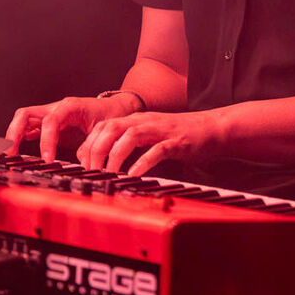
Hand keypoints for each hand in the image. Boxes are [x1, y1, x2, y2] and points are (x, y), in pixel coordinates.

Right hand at [5, 95, 133, 160]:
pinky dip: (20, 138)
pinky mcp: (48, 123)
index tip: (47, 159)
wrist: (115, 107)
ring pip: (23, 119)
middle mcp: (56, 108)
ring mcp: (50, 114)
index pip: (50, 121)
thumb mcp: (105, 129)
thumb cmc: (111, 116)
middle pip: (26, 114)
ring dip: (13, 136)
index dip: (46, 141)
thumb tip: (83, 164)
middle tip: (12, 154)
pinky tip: (16, 151)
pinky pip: (29, 127)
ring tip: (10, 155)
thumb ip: (93, 144)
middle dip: (15, 134)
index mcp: (69, 106)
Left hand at [77, 110, 221, 175]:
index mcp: (135, 120)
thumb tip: (105, 160)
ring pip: (129, 136)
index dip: (89, 144)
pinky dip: (142, 162)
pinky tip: (134, 175)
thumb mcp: (148, 135)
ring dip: (115, 155)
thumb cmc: (179, 135)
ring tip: (108, 174)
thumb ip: (129, 144)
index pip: (103, 126)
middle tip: (91, 171)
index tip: (82, 164)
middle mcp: (144, 121)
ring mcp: (159, 130)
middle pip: (111, 128)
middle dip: (96, 150)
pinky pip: (156, 151)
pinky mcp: (175, 142)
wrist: (212, 128)